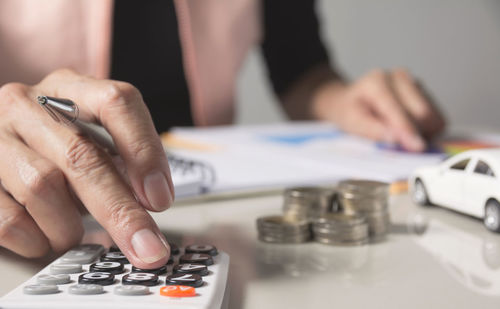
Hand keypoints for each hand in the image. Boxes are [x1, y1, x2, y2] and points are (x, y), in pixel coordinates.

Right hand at [0, 69, 173, 268]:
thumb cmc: (57, 147)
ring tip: (74, 235)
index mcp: (72, 88)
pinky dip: (36, 239)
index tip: (160, 198)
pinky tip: (44, 237)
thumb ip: (123, 162)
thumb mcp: (93, 140)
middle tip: (147, 246)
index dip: (144, 151)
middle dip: (120, 210)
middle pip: (82, 155)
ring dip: (68, 226)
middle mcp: (28, 104)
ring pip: (42, 186)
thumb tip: (152, 202)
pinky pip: (7, 218)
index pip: (117, 103)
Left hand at [312, 69, 445, 150]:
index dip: (407, 129)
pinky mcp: (423, 90)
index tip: (417, 147)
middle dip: (417, 132)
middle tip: (404, 146)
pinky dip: (426, 128)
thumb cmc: (350, 112)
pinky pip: (435, 115)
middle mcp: (398, 76)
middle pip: (421, 111)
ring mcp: (413, 81)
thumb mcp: (352, 123)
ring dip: (423, 131)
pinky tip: (409, 128)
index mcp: (376, 82)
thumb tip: (397, 139)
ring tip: (402, 135)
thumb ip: (374, 131)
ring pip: (431, 114)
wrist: (350, 100)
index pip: (396, 108)